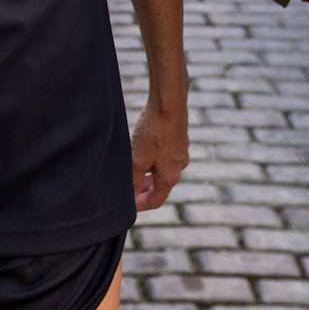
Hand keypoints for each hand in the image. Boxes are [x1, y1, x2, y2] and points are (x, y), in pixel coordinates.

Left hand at [131, 94, 188, 211]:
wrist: (169, 104)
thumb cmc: (153, 132)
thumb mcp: (138, 160)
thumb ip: (135, 180)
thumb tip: (132, 195)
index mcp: (170, 177)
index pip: (156, 201)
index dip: (140, 205)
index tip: (127, 204)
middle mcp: (179, 167)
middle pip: (160, 186)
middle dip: (143, 189)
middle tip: (128, 187)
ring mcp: (181, 152)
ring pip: (163, 170)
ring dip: (148, 174)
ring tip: (133, 169)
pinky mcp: (180, 139)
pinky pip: (166, 156)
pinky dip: (154, 160)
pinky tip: (143, 149)